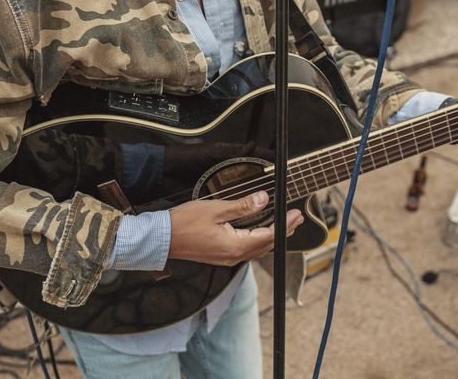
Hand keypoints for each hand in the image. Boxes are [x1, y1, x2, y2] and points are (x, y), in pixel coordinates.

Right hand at [168, 191, 303, 265]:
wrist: (160, 239)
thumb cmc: (184, 223)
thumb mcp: (216, 209)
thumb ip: (242, 206)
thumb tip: (264, 200)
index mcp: (235, 245)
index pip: (269, 235)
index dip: (285, 224)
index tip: (296, 213)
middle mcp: (234, 256)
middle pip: (267, 244)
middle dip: (284, 231)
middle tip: (297, 218)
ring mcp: (227, 258)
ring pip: (258, 249)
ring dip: (274, 236)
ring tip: (286, 225)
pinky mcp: (221, 256)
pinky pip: (247, 250)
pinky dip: (260, 241)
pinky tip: (262, 233)